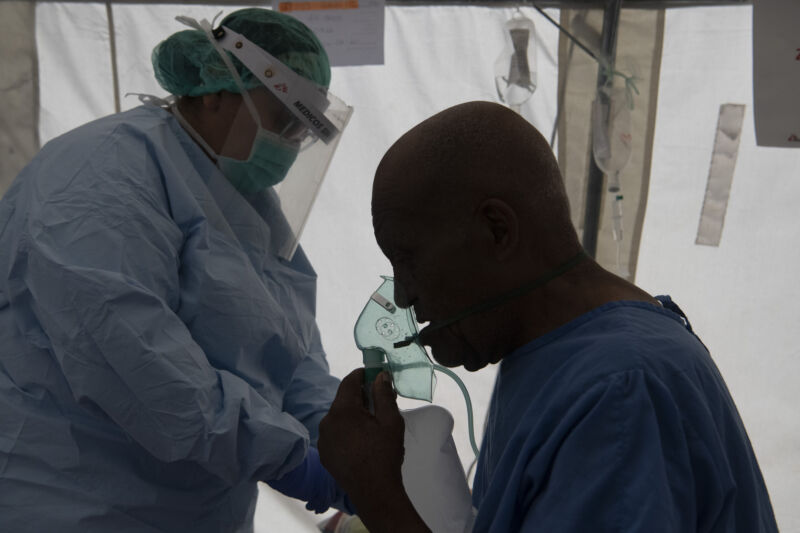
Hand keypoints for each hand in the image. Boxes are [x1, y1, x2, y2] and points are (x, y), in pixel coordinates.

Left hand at [318, 369, 429, 532]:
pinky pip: (335, 433)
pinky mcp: (324, 454)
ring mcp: (323, 439)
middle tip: (380, 402)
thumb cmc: (385, 454)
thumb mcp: (391, 421)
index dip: (363, 374)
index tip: (375, 374)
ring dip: (353, 415)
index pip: (349, 381)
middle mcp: (327, 421)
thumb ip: (384, 394)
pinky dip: (346, 430)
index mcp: (342, 411)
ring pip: (339, 417)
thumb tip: (380, 375)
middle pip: (343, 400)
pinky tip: (361, 442)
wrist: (374, 492)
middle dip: (361, 397)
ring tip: (371, 426)